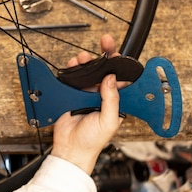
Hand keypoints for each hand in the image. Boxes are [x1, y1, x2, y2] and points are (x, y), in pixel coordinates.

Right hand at [50, 34, 122, 173]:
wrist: (70, 148)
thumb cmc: (92, 141)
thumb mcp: (108, 121)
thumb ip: (111, 100)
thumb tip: (112, 79)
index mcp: (115, 103)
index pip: (121, 80)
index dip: (121, 66)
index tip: (119, 54)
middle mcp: (101, 97)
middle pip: (104, 72)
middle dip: (104, 57)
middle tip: (105, 43)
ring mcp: (86, 95)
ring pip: (89, 72)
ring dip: (87, 62)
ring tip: (84, 58)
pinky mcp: (72, 95)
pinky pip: (73, 78)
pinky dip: (73, 69)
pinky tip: (74, 65)